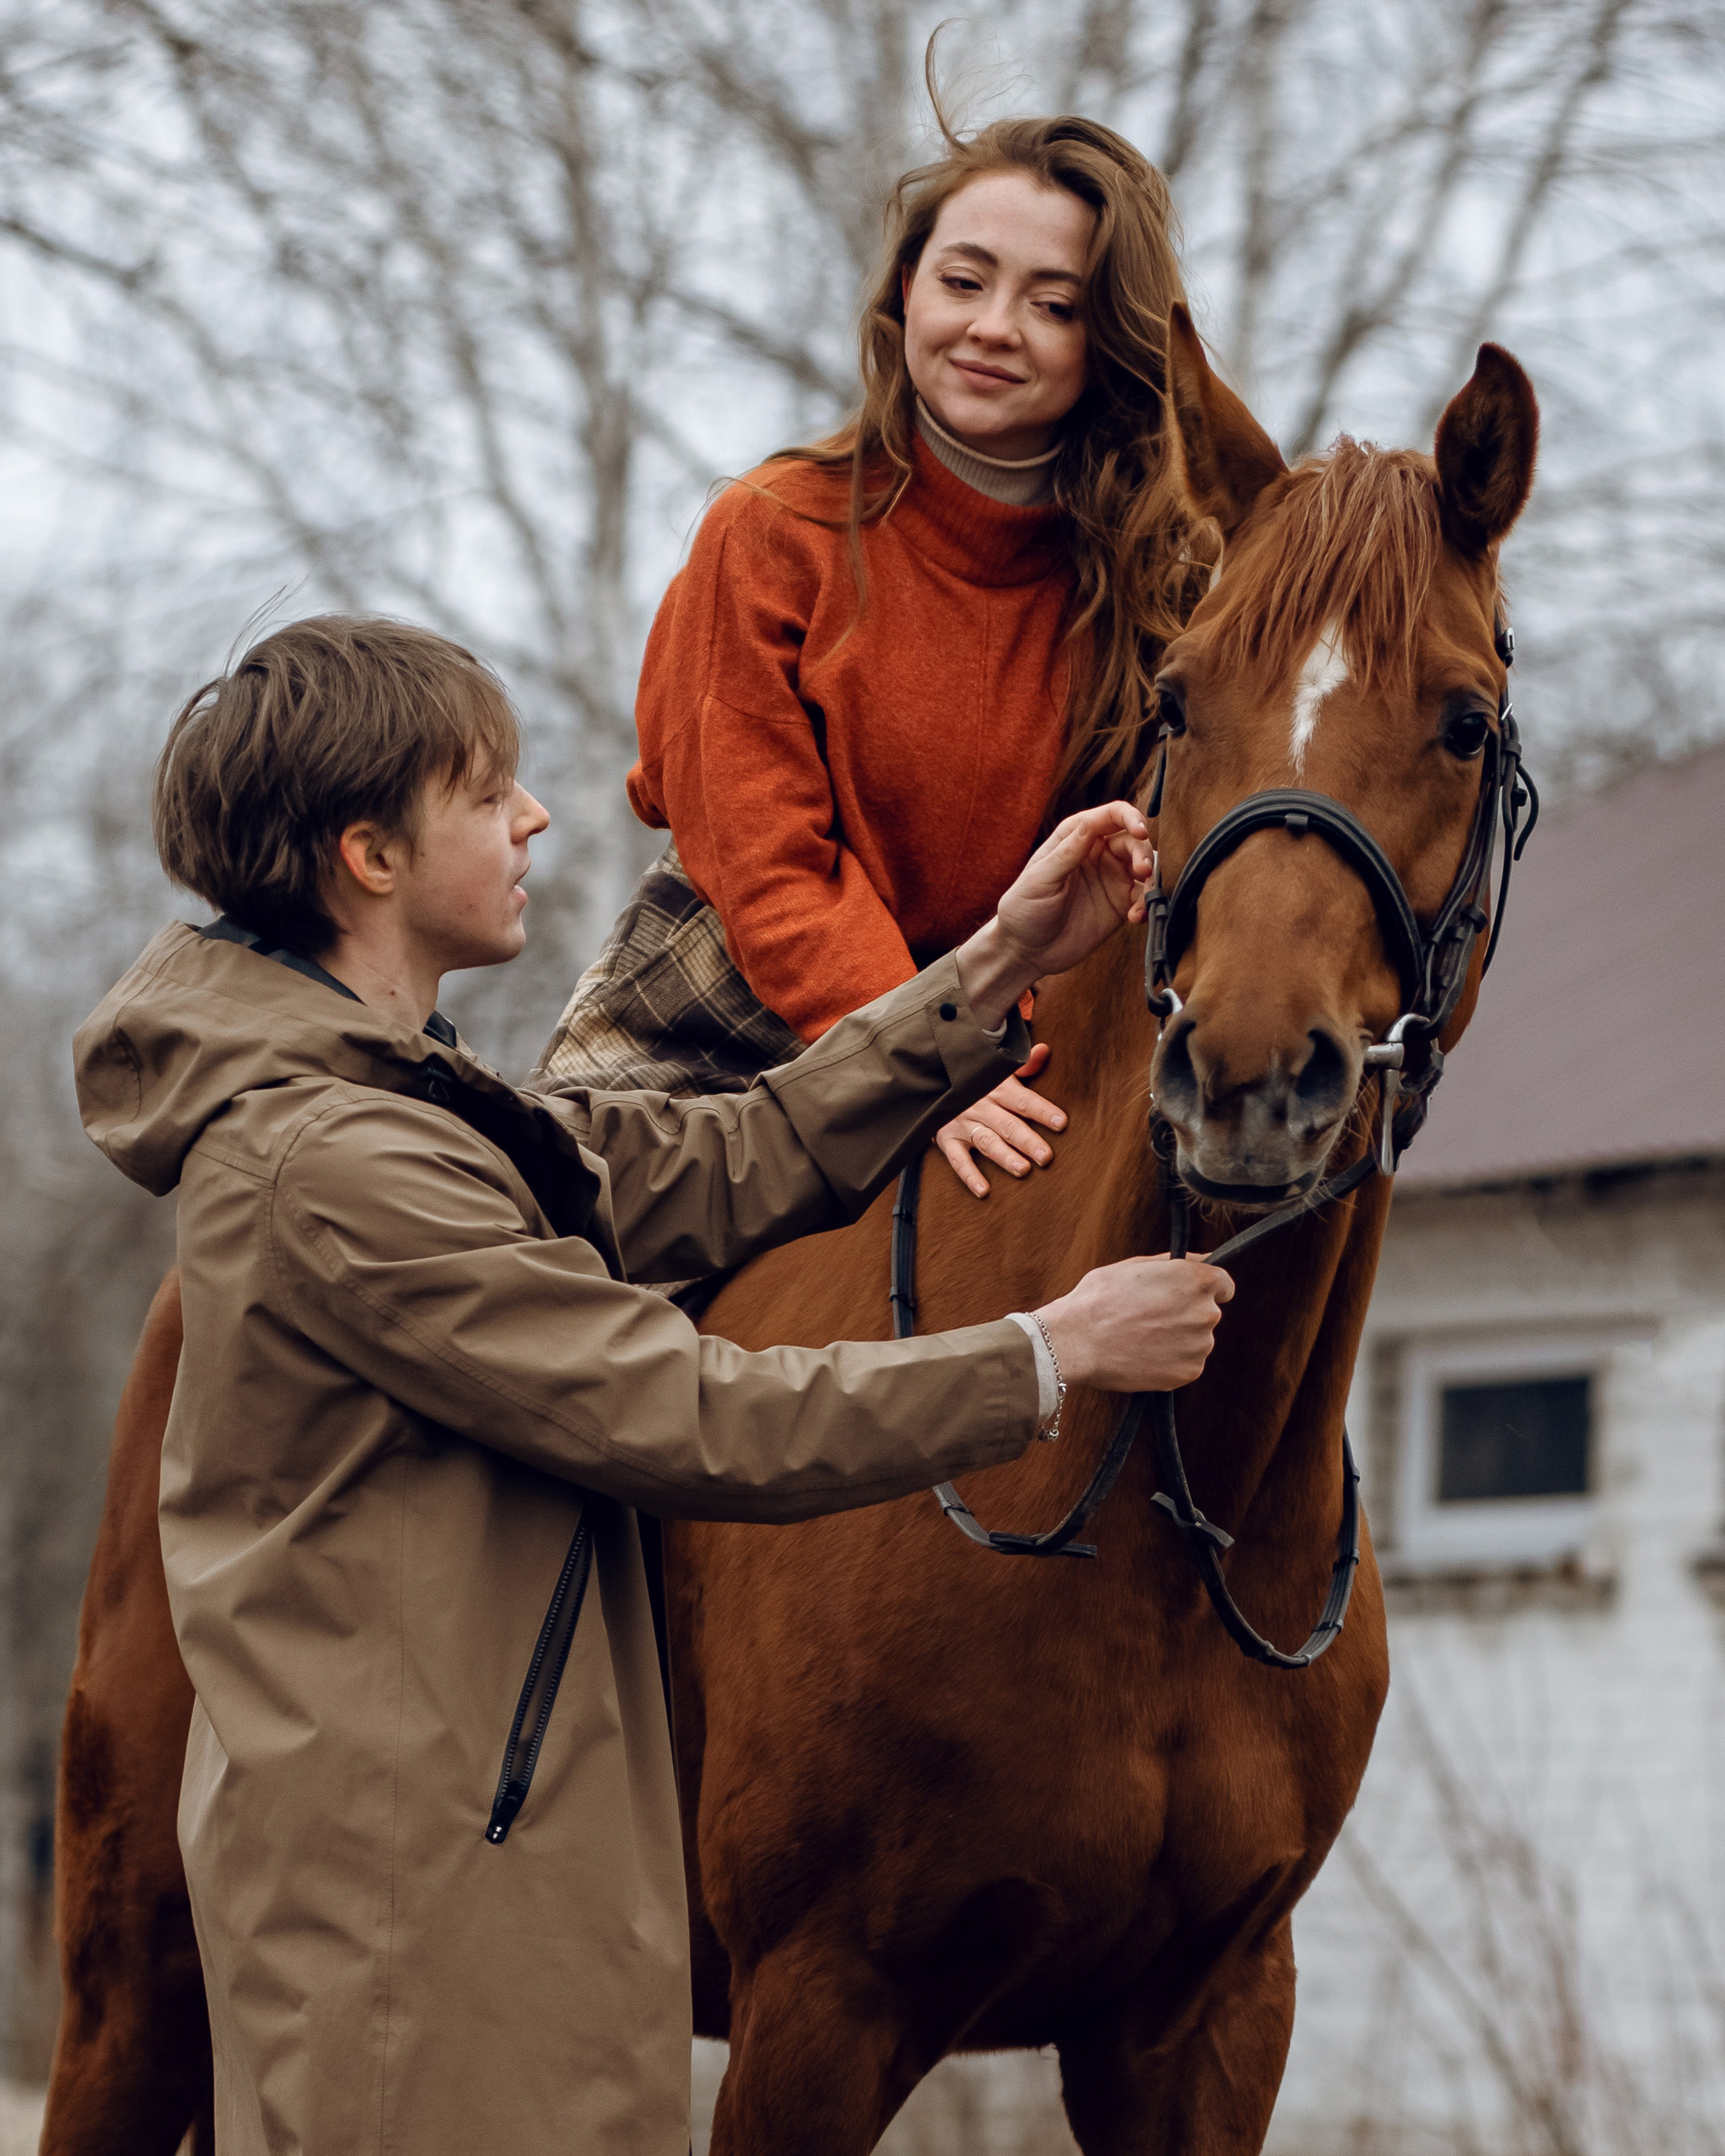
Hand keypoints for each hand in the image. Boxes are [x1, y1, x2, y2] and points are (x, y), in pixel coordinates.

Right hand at [935, 1044, 1064, 1197]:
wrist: (930, 1081)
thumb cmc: (974, 1078)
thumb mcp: (996, 1069)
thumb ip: (1022, 1065)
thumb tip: (1044, 1051)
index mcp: (996, 1089)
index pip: (1023, 1100)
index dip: (1042, 1111)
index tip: (1062, 1123)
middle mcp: (980, 1106)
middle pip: (1007, 1125)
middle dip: (1027, 1141)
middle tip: (1046, 1156)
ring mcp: (963, 1124)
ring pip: (987, 1142)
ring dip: (1004, 1157)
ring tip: (1023, 1170)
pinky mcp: (948, 1139)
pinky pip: (958, 1160)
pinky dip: (970, 1176)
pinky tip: (984, 1190)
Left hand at [954, 803, 1154, 1029]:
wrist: (1026, 950)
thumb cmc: (1024, 909)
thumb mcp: (1040, 879)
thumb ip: (1067, 853)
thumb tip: (1089, 824)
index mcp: (1075, 838)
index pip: (1110, 816)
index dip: (1130, 817)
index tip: (1141, 831)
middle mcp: (1097, 853)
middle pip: (1133, 840)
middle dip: (1143, 853)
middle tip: (1143, 872)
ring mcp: (1111, 878)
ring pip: (1144, 866)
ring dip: (1151, 879)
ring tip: (1145, 899)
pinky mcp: (1120, 904)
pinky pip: (1143, 897)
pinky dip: (1146, 904)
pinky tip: (1137, 917)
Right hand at [1037, 1255, 1233, 1393]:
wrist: (1076, 1340)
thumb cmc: (1100, 1297)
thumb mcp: (1137, 1265)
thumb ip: (1181, 1262)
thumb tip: (1210, 1258)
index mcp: (1198, 1281)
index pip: (1224, 1285)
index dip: (1204, 1289)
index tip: (1182, 1296)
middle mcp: (1206, 1313)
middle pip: (1207, 1313)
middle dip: (1185, 1314)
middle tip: (1147, 1316)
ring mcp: (1199, 1346)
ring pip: (1196, 1340)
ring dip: (1177, 1339)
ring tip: (1140, 1336)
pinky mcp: (1188, 1373)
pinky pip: (1186, 1363)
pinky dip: (1169, 1361)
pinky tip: (1142, 1354)